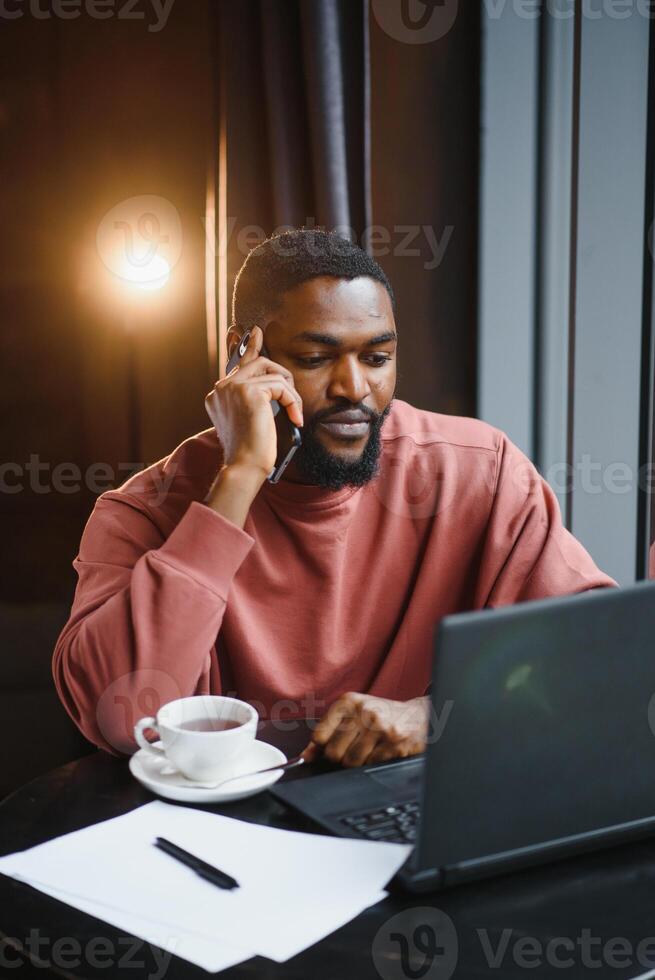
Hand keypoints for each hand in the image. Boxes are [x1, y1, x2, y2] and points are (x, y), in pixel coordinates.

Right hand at [204, 326, 303, 478]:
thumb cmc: (250, 451)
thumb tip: (274, 385)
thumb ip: (254, 399)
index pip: (238, 365)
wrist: (245, 466)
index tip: (256, 333)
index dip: (250, 348)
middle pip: (258, 362)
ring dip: (290, 392)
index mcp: (218, 394)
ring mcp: (233, 387)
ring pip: (272, 372)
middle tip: (292, 389)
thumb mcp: (251, 420)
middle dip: (281, 373)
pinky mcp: (249, 391)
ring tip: (294, 412)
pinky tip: (295, 418)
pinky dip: (293, 401)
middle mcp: (222, 387)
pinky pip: (281, 386)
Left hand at [303, 693, 428, 767]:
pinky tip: (381, 751)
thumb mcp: (353, 715)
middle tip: (353, 748)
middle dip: (341, 757)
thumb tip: (306, 755)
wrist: (419, 716)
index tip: (330, 745)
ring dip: (358, 762)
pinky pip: (371, 764)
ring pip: (351, 761)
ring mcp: (380, 727)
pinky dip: (373, 762)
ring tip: (369, 749)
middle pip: (334, 752)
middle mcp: (363, 712)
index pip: (319, 736)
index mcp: (348, 702)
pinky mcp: (394, 743)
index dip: (323, 747)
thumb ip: (328, 732)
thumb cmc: (382, 715)